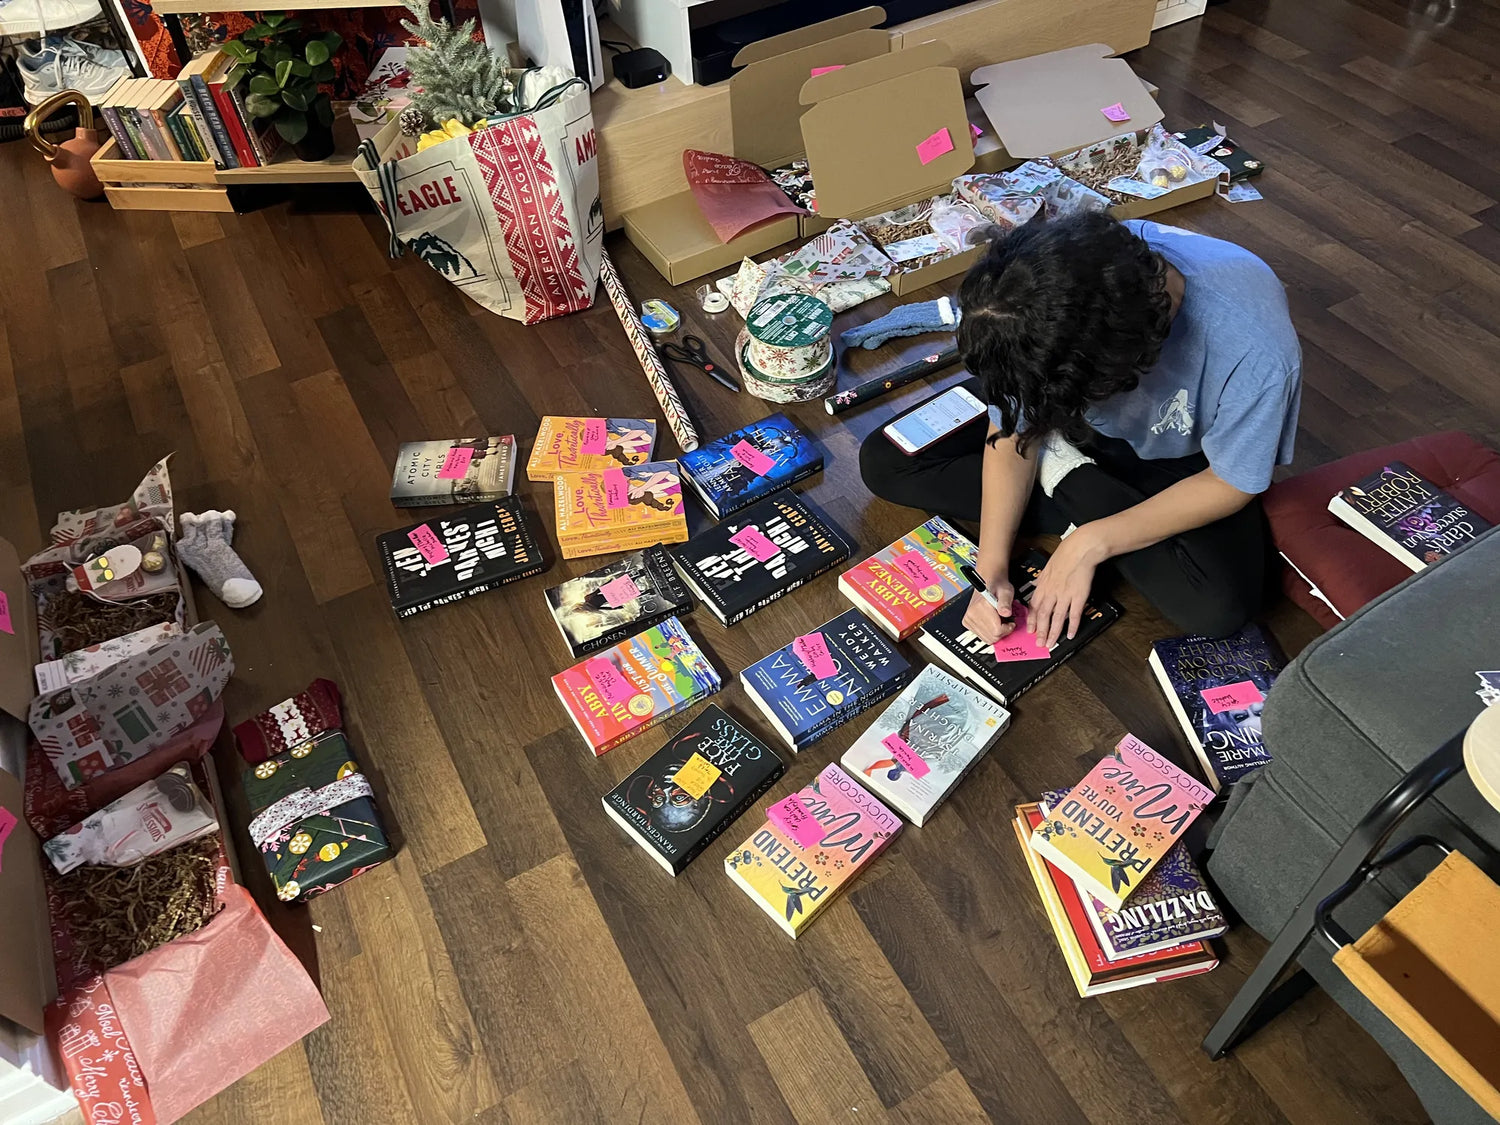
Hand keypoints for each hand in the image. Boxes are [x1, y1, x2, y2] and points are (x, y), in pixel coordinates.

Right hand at [962, 578, 1015, 643]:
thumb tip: (1005, 613)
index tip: (1011, 622)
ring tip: (999, 620)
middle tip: (1006, 621)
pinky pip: (982, 636)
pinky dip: (990, 632)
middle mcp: (972, 614)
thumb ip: (1006, 602)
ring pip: (987, 639)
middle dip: (1002, 632)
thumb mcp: (1006, 591)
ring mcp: (968, 619)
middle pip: (991, 637)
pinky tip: (993, 622)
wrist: (989, 582)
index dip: (1007, 629)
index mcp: (981, 606)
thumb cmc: (998, 586)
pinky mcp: (967, 623)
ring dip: (996, 633)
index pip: (996, 631)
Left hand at [1029, 526, 1105, 648]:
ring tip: (1050, 644)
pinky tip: (1070, 635)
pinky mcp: (1078, 596)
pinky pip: (1074, 615)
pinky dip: (1072, 626)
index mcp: (1043, 586)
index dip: (1031, 621)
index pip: (1034, 607)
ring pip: (1056, 618)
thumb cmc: (1065, 555)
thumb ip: (1042, 580)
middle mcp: (1051, 593)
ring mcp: (1065, 595)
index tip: (1030, 630)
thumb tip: (1036, 585)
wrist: (1080, 549)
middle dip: (1039, 632)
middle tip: (1038, 644)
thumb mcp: (1047, 568)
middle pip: (1043, 616)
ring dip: (1052, 633)